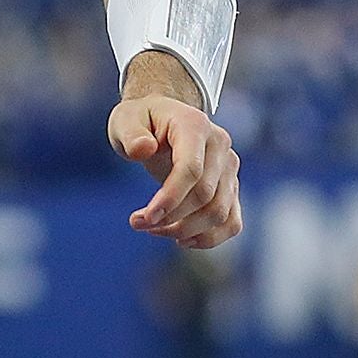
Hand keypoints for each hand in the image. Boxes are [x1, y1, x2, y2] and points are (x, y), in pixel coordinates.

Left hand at [109, 55, 241, 249]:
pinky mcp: (231, 187)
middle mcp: (221, 146)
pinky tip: (181, 240)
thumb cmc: (141, 119)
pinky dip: (209, 237)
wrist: (162, 117)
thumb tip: (143, 149)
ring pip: (220, 213)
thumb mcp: (125, 119)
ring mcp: (230, 168)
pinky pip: (231, 221)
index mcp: (195, 125)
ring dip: (186, 231)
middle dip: (171, 217)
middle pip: (205, 195)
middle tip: (137, 223)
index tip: (145, 218)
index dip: (170, 197)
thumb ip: (130, 133)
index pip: (191, 169)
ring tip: (152, 230)